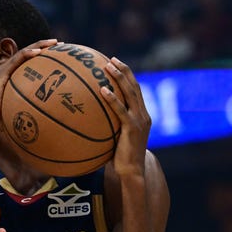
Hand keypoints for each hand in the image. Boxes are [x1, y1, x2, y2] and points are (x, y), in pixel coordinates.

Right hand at [0, 39, 57, 130]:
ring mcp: (4, 69)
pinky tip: (39, 51)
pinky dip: (27, 53)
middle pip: (28, 51)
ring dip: (39, 45)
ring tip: (53, 42)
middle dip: (44, 45)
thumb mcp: (19, 108)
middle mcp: (8, 68)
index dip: (43, 53)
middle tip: (60, 43)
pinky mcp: (1, 73)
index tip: (58, 52)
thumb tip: (49, 114)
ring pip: (24, 51)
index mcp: (12, 74)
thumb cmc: (2, 117)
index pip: (29, 59)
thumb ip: (31, 106)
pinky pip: (16, 59)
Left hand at [101, 58, 151, 177]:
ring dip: (119, 77)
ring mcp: (139, 121)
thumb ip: (108, 126)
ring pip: (130, 93)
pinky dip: (112, 99)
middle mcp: (143, 115)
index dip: (127, 75)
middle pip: (135, 86)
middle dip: (123, 70)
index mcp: (142, 115)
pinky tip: (102, 90)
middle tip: (111, 59)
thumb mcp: (115, 138)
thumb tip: (88, 120)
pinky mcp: (132, 128)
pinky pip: (121, 110)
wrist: (132, 172)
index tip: (115, 63)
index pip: (135, 90)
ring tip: (107, 66)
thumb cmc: (120, 158)